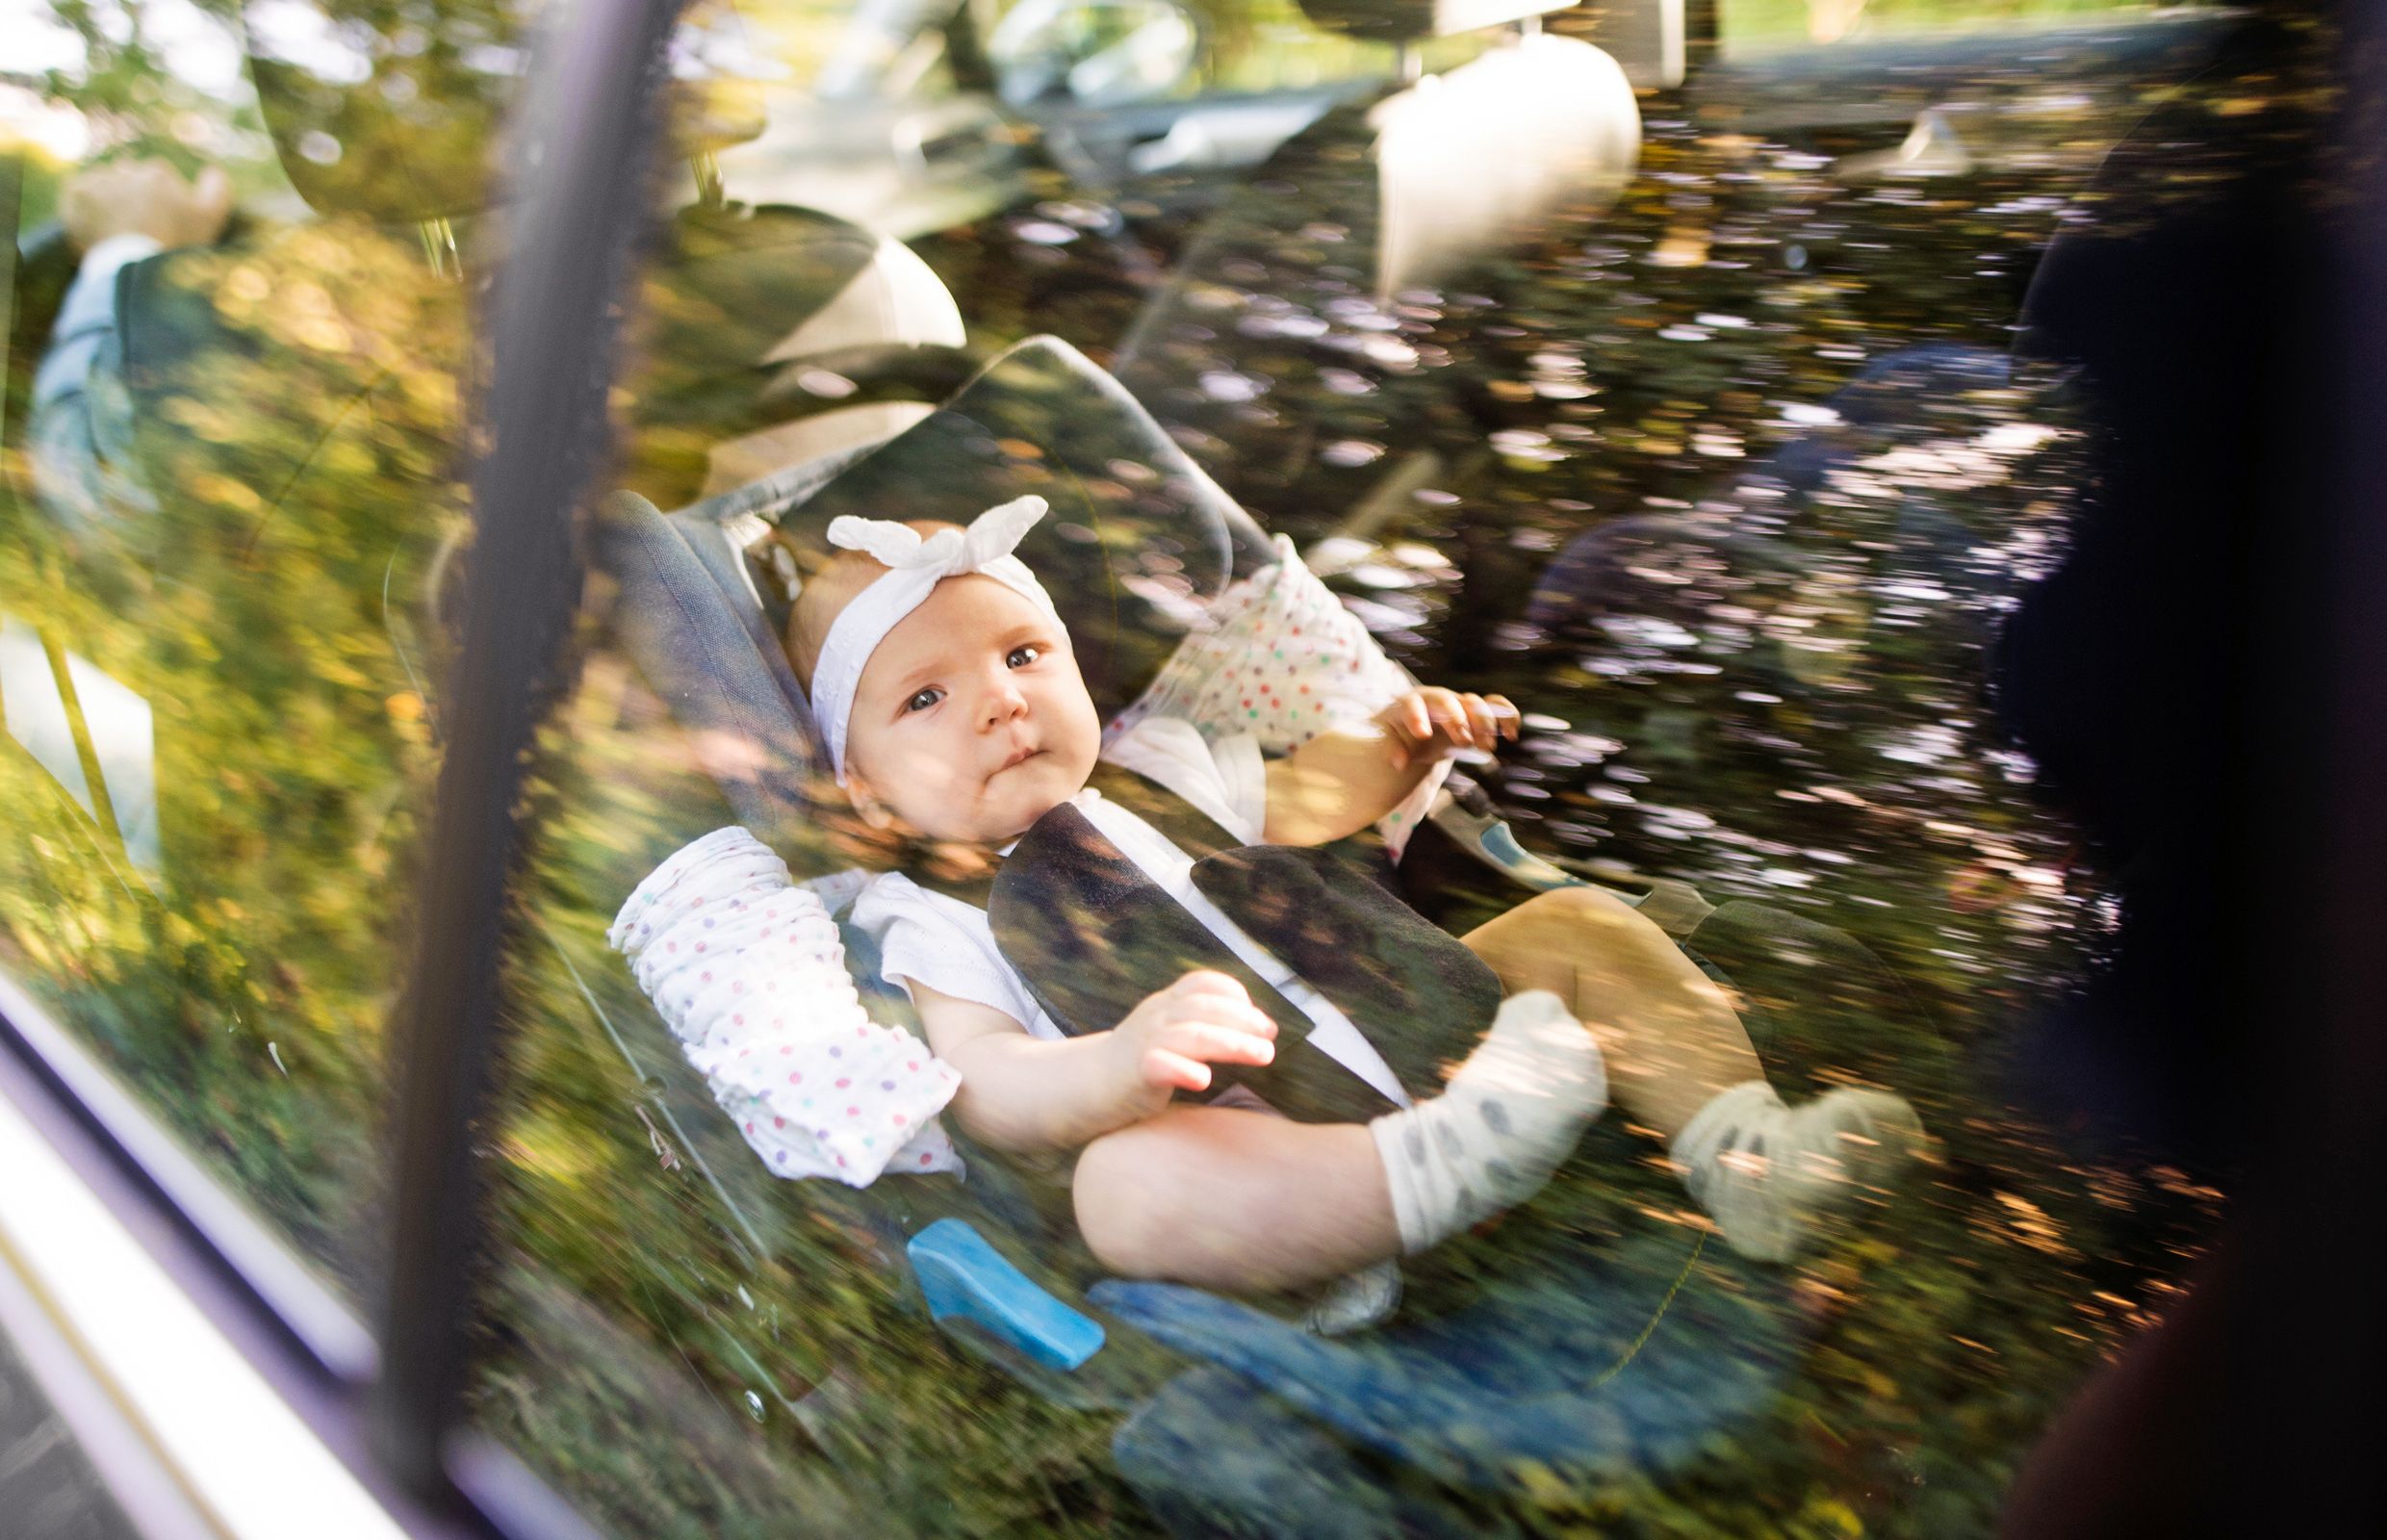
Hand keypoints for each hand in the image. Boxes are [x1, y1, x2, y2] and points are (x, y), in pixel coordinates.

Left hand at [60, 159, 232, 252]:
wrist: (136, 263)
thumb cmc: (177, 242)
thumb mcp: (210, 218)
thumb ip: (217, 189)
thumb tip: (213, 170)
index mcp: (157, 171)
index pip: (158, 179)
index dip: (162, 201)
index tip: (163, 224)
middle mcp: (126, 168)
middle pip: (130, 179)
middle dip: (134, 197)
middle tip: (139, 228)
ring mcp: (99, 179)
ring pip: (104, 184)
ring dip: (108, 199)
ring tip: (116, 228)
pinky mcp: (75, 193)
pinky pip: (76, 190)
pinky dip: (84, 204)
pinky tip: (96, 223)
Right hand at [1110, 971, 1276, 1101]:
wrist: (1090, 1085)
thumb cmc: (1143, 1060)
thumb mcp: (1172, 1031)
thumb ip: (1208, 1025)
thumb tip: (1263, 1028)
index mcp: (1167, 1003)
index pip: (1201, 983)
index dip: (1234, 995)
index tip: (1260, 1021)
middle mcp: (1157, 1016)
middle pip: (1204, 1009)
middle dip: (1244, 1020)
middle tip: (1271, 1038)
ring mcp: (1145, 1042)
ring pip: (1192, 1035)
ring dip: (1232, 1043)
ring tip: (1263, 1055)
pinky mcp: (1135, 1073)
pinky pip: (1160, 1065)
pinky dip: (1183, 1070)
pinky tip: (1203, 1080)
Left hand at [1376, 687, 1518, 769]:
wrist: (1417, 724)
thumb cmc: (1400, 731)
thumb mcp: (1389, 739)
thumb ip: (1392, 747)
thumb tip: (1399, 763)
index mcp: (1411, 702)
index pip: (1412, 705)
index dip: (1417, 718)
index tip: (1423, 735)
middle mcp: (1436, 698)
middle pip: (1449, 701)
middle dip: (1458, 720)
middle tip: (1464, 743)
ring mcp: (1458, 702)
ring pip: (1474, 702)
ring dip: (1483, 723)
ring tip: (1487, 747)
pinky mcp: (1475, 710)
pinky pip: (1495, 705)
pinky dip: (1506, 715)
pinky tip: (1512, 734)